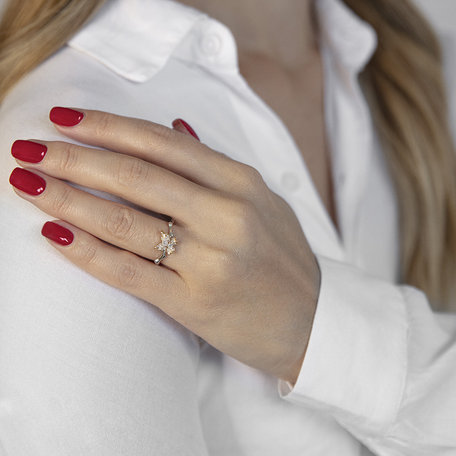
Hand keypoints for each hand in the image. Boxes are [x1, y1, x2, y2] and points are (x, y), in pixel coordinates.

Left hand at [9, 107, 320, 383]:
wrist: (311, 322)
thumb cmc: (284, 259)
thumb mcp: (264, 201)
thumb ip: (217, 166)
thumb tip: (176, 128)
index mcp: (242, 184)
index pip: (162, 143)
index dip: (108, 127)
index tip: (64, 118)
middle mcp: (226, 216)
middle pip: (136, 177)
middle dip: (74, 159)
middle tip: (29, 149)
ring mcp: (210, 261)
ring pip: (125, 222)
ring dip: (68, 200)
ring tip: (28, 184)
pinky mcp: (195, 303)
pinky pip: (129, 272)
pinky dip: (87, 251)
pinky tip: (54, 234)